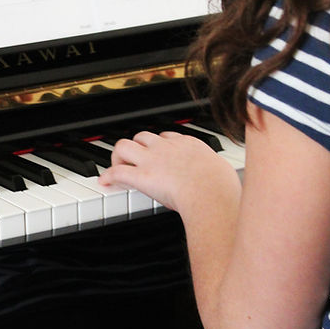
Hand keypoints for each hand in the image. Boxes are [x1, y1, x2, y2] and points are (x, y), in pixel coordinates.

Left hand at [97, 130, 239, 215]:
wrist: (211, 192)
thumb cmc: (222, 187)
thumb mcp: (224, 171)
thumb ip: (217, 172)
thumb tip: (224, 179)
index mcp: (187, 145)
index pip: (166, 137)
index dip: (158, 145)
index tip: (156, 154)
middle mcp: (166, 148)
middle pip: (142, 136)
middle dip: (136, 147)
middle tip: (134, 161)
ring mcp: (152, 160)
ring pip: (124, 146)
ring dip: (119, 156)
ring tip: (118, 167)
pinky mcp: (141, 176)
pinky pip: (117, 171)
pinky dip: (108, 175)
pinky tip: (105, 181)